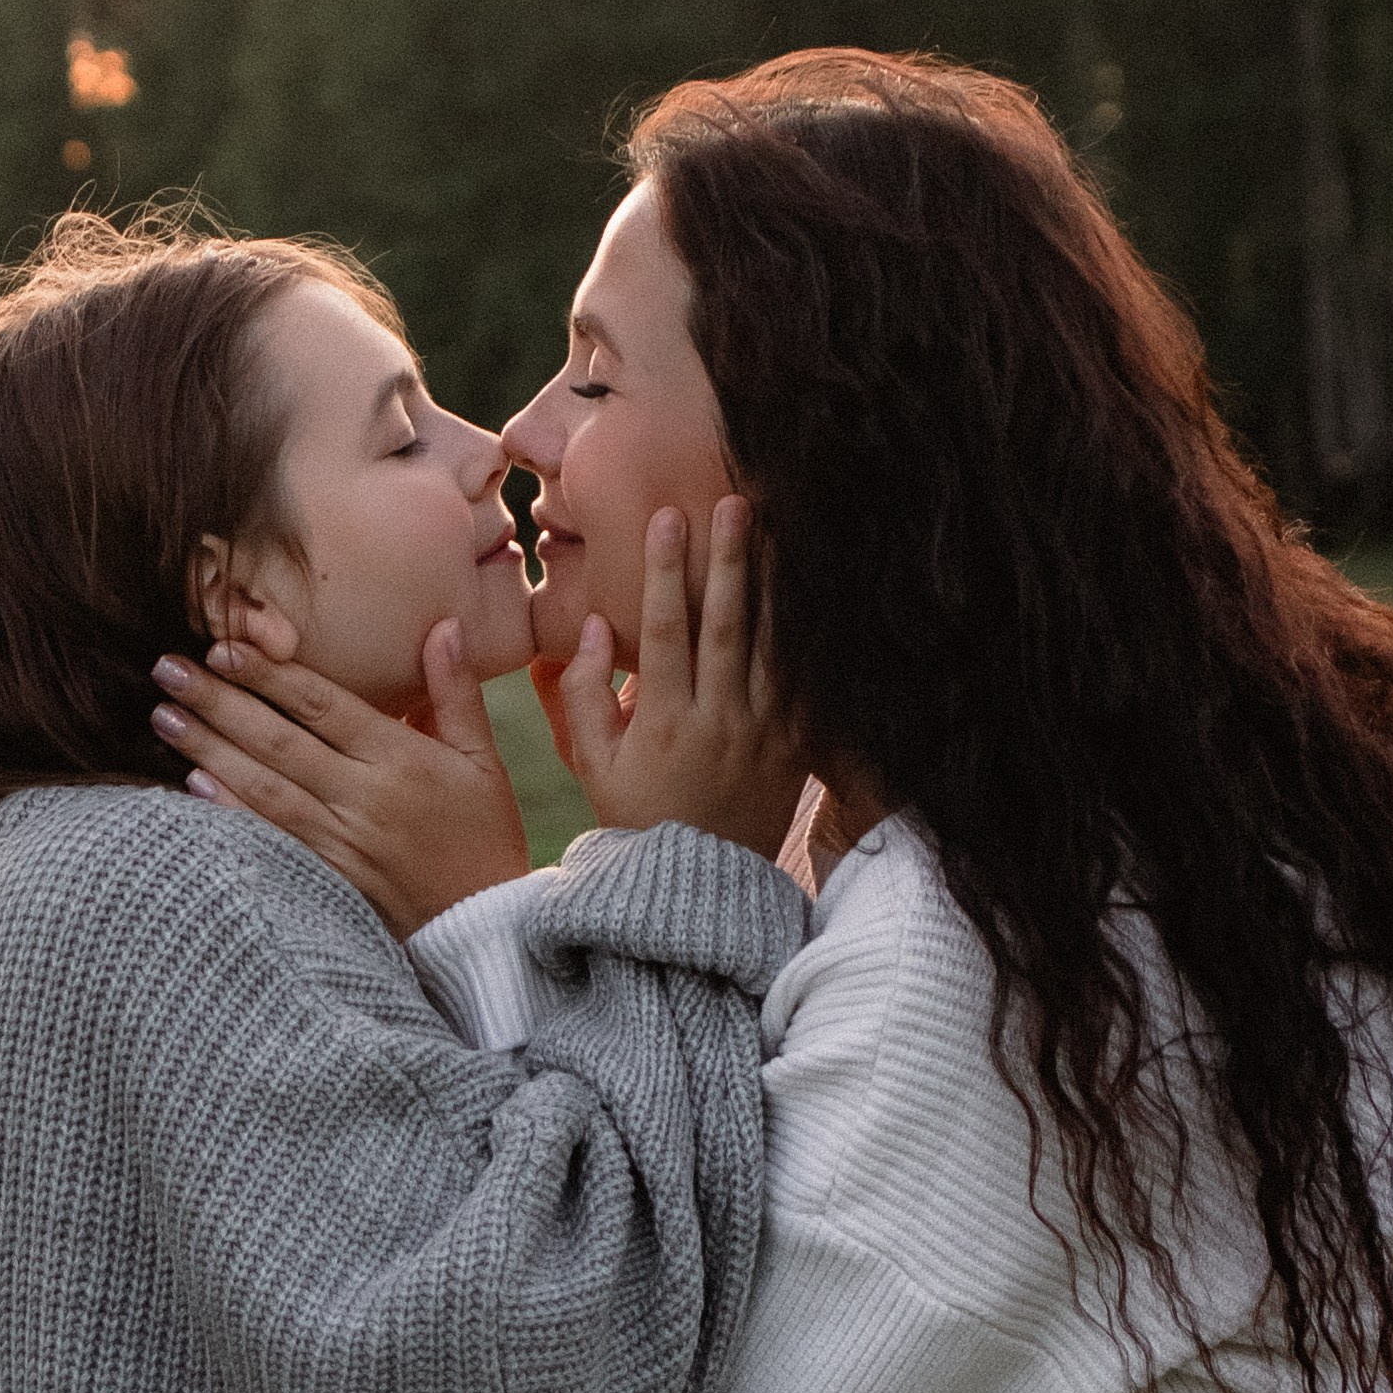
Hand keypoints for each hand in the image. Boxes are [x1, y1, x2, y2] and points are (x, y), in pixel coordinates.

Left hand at [149, 619, 529, 937]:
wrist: (484, 931)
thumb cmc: (484, 837)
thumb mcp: (482, 761)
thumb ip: (456, 692)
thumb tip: (443, 624)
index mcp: (403, 760)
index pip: (323, 705)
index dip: (270, 674)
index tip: (224, 646)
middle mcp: (367, 799)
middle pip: (279, 740)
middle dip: (218, 700)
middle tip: (165, 668)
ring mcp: (343, 843)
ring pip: (264, 787)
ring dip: (208, 749)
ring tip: (163, 717)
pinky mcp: (328, 881)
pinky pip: (270, 839)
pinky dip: (229, 811)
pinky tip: (190, 786)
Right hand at [546, 498, 810, 859]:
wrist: (700, 890)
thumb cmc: (636, 820)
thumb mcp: (592, 765)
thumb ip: (581, 694)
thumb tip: (593, 626)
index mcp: (663, 723)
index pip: (664, 632)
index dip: (663, 572)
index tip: (667, 517)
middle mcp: (718, 723)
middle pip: (726, 626)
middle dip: (728, 559)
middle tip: (733, 501)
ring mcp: (763, 735)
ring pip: (772, 646)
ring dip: (773, 584)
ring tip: (778, 529)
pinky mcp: (795, 747)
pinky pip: (805, 682)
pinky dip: (807, 635)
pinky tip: (811, 590)